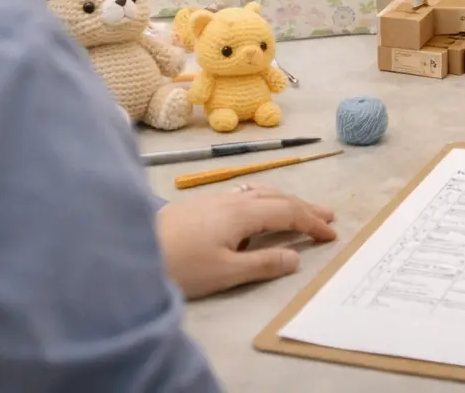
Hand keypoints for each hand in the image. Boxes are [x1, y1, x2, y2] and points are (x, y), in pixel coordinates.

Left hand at [156, 185, 336, 298]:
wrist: (132, 250)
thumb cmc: (181, 265)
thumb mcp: (226, 272)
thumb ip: (263, 263)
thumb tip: (296, 258)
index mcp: (243, 213)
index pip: (288, 213)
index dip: (312, 222)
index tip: (332, 234)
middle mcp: (232, 199)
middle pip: (277, 197)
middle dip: (305, 207)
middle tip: (328, 216)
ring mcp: (215, 199)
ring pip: (260, 193)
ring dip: (285, 201)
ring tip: (301, 211)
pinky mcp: (201, 205)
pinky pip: (245, 195)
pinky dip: (265, 201)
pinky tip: (259, 212)